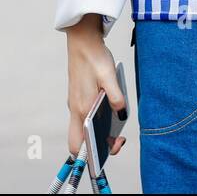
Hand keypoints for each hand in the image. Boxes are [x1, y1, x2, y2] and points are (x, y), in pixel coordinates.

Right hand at [64, 13, 128, 156]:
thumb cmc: (93, 57)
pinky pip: (87, 115)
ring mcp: (76, 103)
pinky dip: (97, 120)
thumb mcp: (109, 76)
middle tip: (117, 139)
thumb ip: (115, 97)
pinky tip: (111, 110)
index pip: (77, 144)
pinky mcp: (80, 97)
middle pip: (80, 140)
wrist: (82, 41)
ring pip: (84, 128)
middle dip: (97, 146)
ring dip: (99, 132)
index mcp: (81, 108)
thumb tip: (121, 113)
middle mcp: (76, 109)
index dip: (90, 154)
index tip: (110, 149)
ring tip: (117, 126)